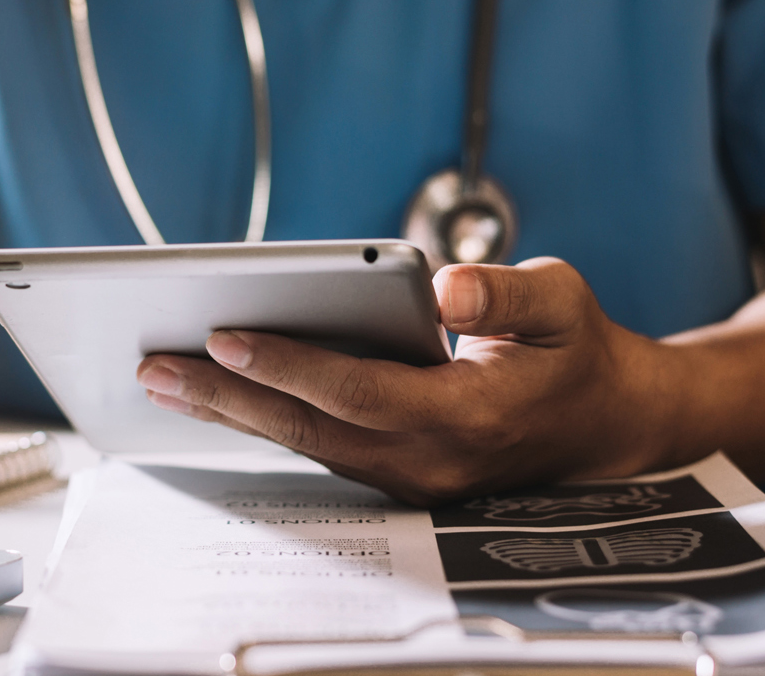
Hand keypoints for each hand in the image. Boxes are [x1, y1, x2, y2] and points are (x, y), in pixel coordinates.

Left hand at [137, 257, 674, 504]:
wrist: (606, 425)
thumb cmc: (577, 353)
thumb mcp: (562, 303)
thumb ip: (506, 296)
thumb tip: (446, 288)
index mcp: (470, 416)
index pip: (359, 391)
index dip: (290, 364)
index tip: (226, 335)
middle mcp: (432, 460)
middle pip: (310, 428)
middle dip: (228, 396)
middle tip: (157, 366)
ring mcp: (411, 476)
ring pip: (307, 444)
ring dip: (234, 411)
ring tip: (166, 378)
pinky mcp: (396, 473)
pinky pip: (319, 447)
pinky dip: (266, 419)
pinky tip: (221, 393)